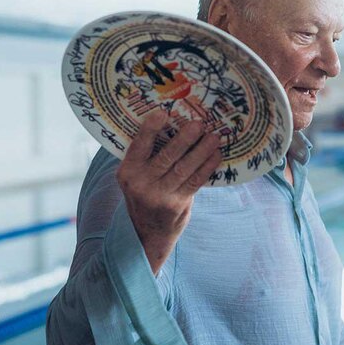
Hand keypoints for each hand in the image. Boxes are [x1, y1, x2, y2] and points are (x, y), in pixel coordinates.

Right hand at [116, 111, 221, 273]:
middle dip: (184, 139)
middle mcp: (141, 183)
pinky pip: (195, 181)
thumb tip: (174, 125)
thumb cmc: (144, 193)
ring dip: (201, 151)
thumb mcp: (134, 176)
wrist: (147, 231)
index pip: (138, 146)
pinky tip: (216, 154)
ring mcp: (159, 195)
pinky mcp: (177, 204)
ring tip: (214, 136)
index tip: (162, 113)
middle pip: (167, 156)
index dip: (150, 129)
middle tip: (199, 123)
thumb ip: (146, 157)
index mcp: (127, 171)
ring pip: (184, 168)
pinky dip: (207, 166)